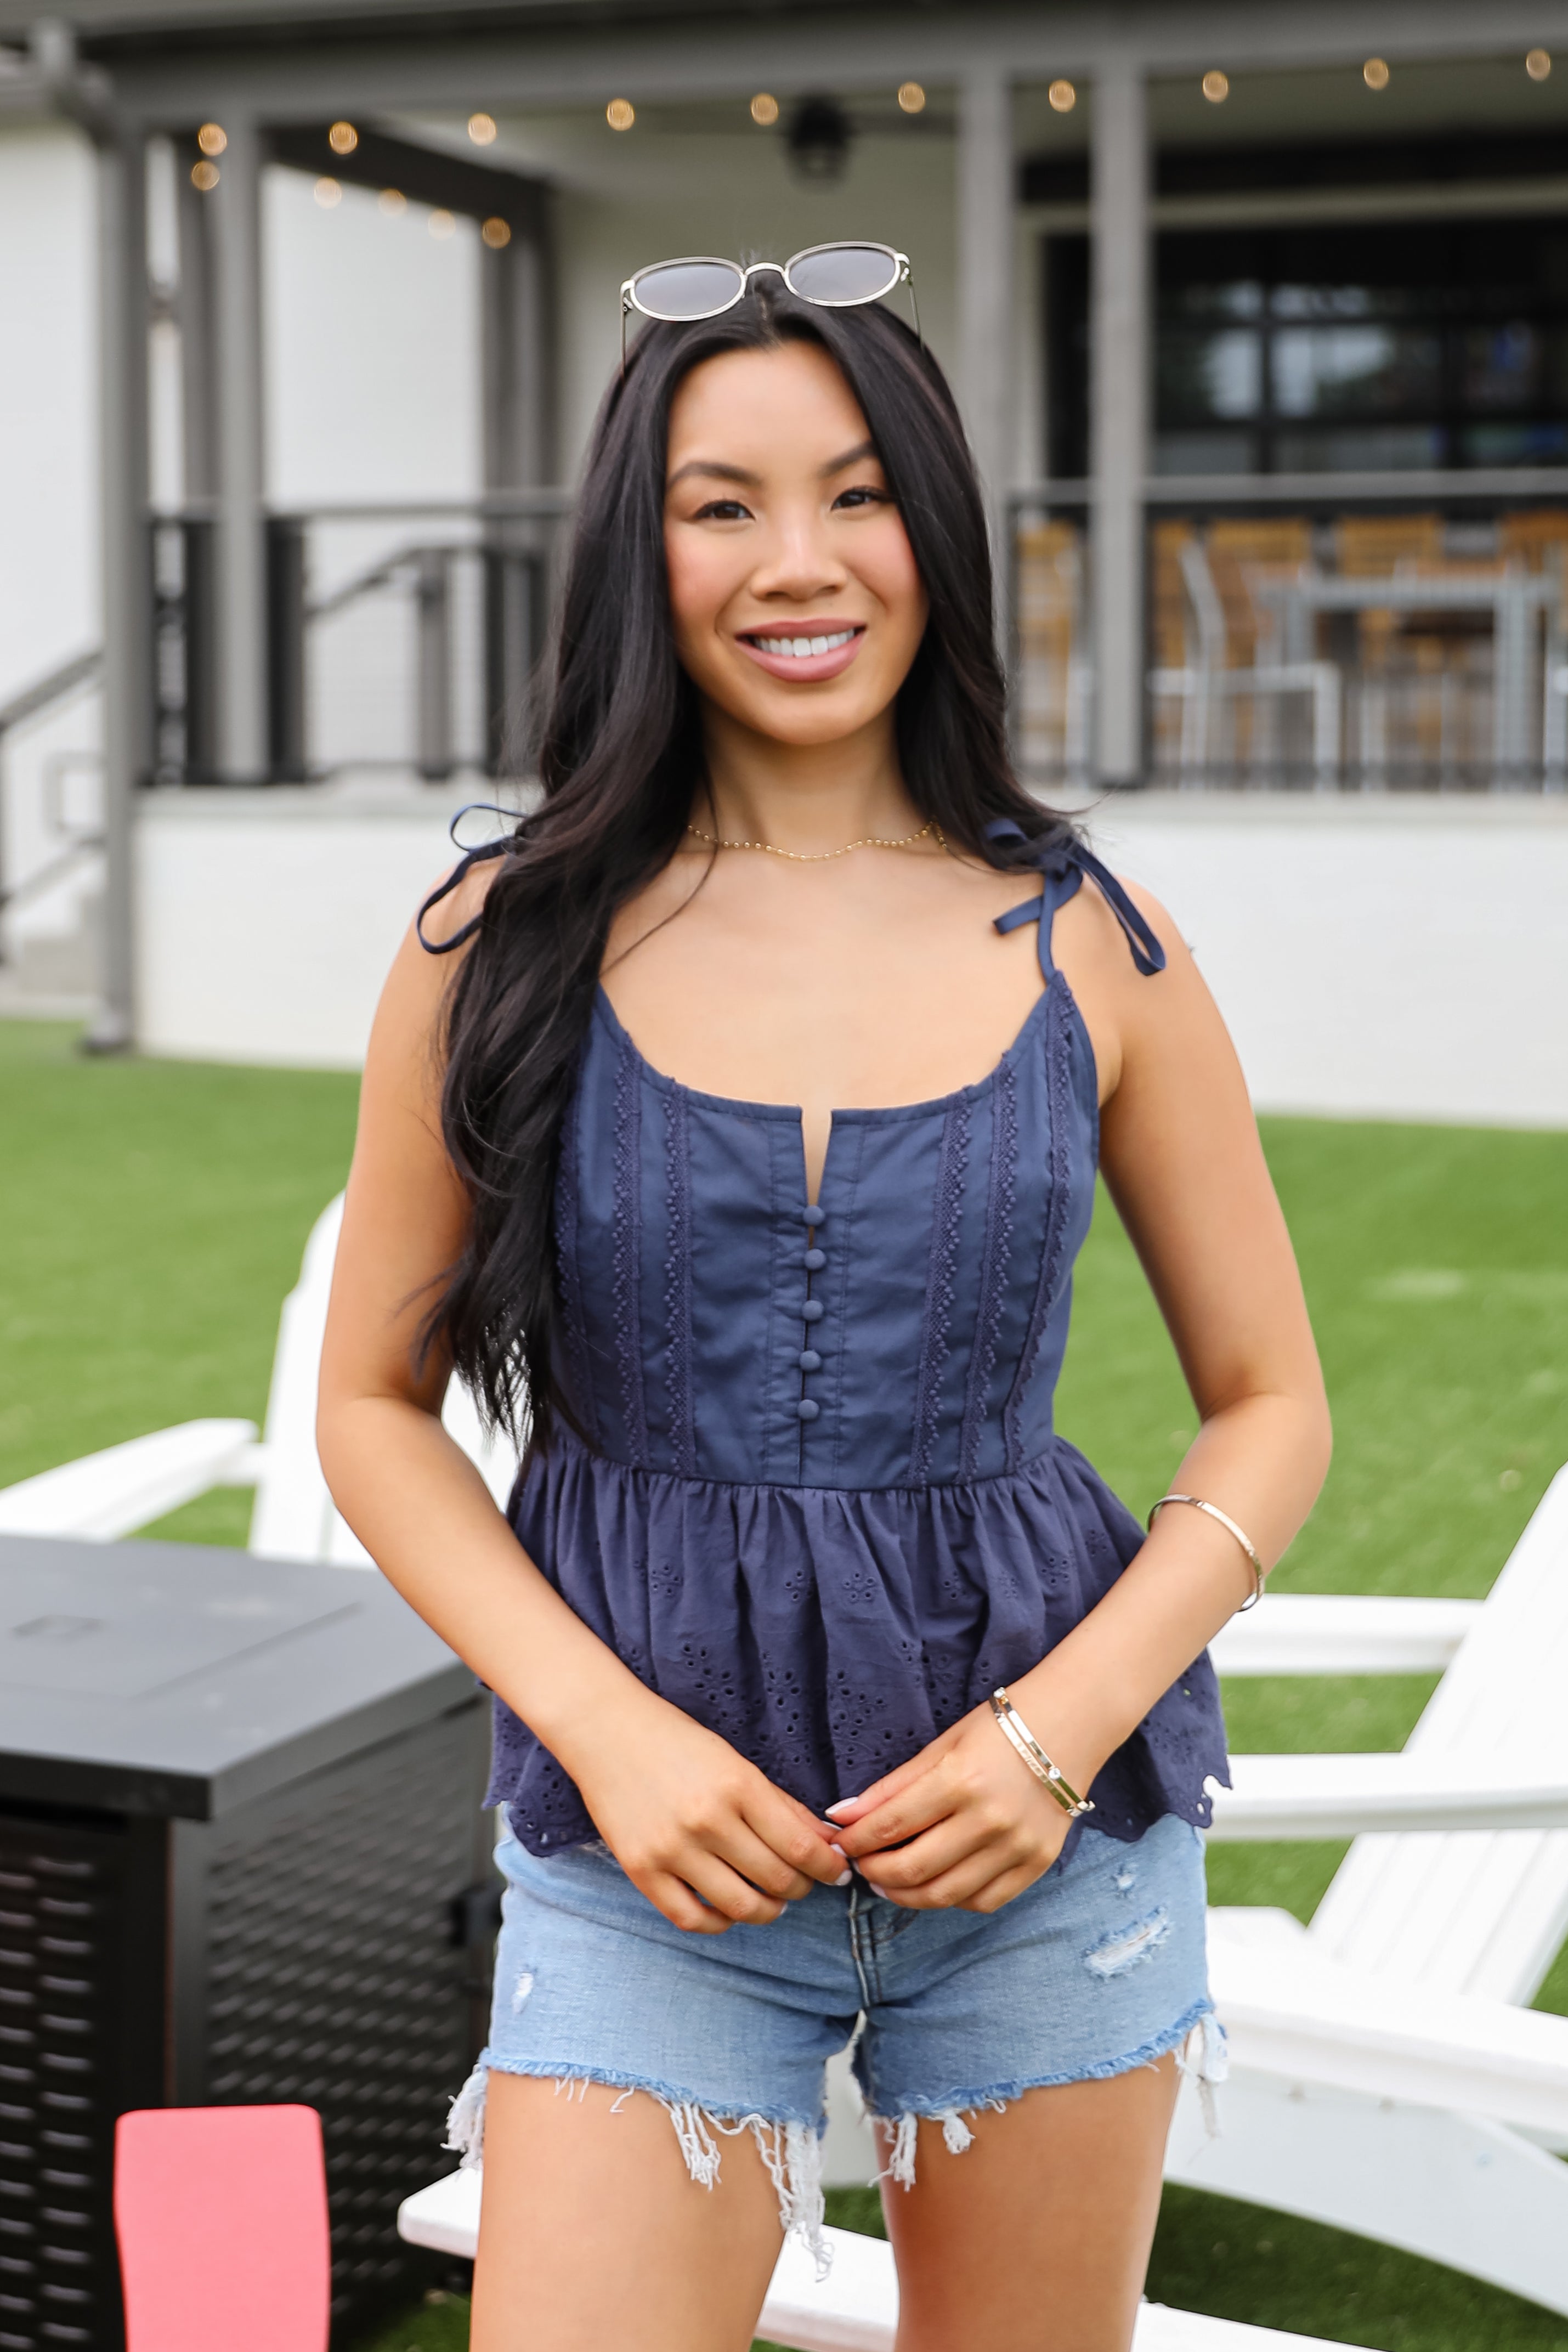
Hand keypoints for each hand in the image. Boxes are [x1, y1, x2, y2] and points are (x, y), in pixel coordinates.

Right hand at [559, 1685, 849, 1934]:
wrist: (605, 1730)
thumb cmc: (678, 1742)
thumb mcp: (736, 1762)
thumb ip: (781, 1804)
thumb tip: (825, 1843)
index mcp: (737, 1785)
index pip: (800, 1846)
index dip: (828, 1867)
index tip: (838, 1872)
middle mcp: (706, 1819)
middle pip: (776, 1879)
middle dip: (801, 1887)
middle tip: (804, 1882)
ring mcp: (671, 1848)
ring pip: (740, 1906)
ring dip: (767, 1910)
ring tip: (772, 1901)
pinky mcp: (641, 1870)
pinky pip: (691, 1918)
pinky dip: (719, 1922)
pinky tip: (728, 1909)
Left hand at [826, 1697, 1092, 1913]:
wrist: (1069, 1728)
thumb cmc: (998, 1730)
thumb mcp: (941, 1745)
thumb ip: (893, 1786)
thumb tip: (845, 1816)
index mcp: (961, 1780)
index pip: (891, 1825)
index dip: (856, 1840)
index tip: (840, 1843)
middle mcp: (990, 1819)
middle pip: (914, 1868)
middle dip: (875, 1873)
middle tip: (861, 1867)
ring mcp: (1017, 1847)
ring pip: (945, 1894)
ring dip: (905, 1895)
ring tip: (888, 1882)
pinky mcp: (1037, 1864)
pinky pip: (983, 1901)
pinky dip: (951, 1900)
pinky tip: (934, 1884)